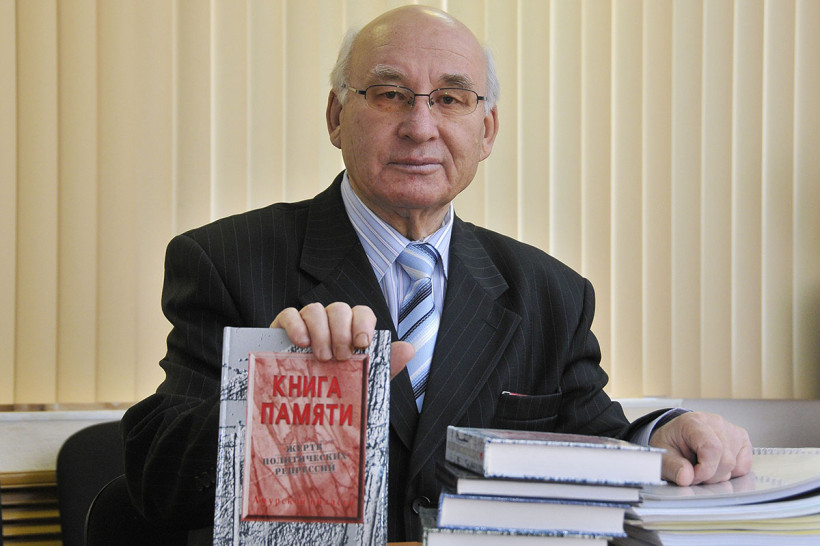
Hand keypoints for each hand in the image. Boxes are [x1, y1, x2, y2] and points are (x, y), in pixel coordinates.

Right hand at [270, 302, 412, 378]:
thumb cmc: (332, 387)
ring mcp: (306, 322)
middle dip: (342, 332)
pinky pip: (290, 314)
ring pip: (315, 310)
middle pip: (339, 309)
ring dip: (321, 332)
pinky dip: (296, 325)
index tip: (362, 344)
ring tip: (321, 357)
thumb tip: (409, 349)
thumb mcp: (360, 380)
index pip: (361, 313)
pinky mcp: (283, 327)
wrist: (299, 402)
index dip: (363, 324)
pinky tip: (301, 343)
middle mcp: (330, 321)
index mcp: (351, 329)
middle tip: (340, 358)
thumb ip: (385, 365)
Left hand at [649, 411, 752, 485]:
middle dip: (709, 476)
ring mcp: (731, 430)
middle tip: (694, 474)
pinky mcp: (741, 440)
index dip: (705, 470)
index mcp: (694, 422)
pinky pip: (743, 465)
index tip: (693, 477)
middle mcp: (715, 423)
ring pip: (735, 465)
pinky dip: (731, 473)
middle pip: (726, 460)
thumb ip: (672, 466)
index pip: (712, 448)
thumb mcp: (662, 455)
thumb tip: (686, 477)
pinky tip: (716, 466)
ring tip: (702, 468)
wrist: (676, 435)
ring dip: (718, 475)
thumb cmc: (671, 442)